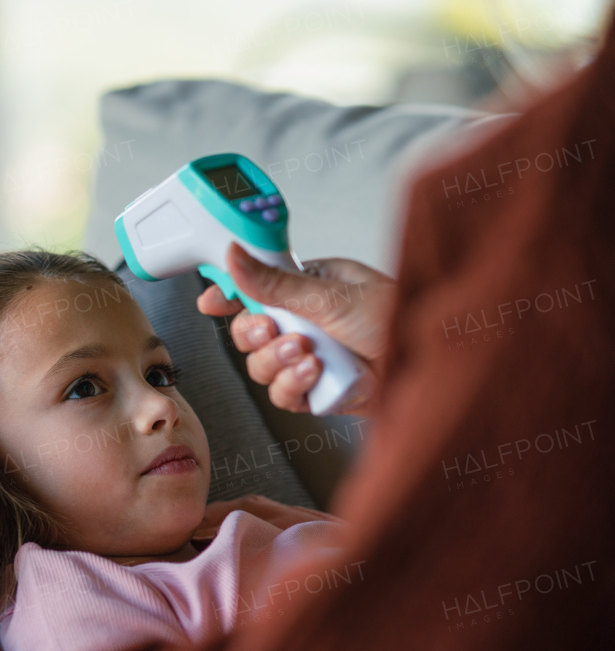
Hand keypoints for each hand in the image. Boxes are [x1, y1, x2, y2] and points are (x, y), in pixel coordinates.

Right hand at [196, 242, 396, 416]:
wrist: (438, 370)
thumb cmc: (404, 318)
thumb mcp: (332, 296)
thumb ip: (275, 283)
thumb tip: (233, 254)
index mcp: (312, 288)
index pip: (258, 288)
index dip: (231, 296)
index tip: (212, 302)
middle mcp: (310, 323)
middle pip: (251, 333)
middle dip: (258, 336)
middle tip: (276, 332)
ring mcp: (314, 359)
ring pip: (263, 367)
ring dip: (279, 363)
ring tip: (309, 357)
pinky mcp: (321, 393)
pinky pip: (285, 395)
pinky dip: (294, 388)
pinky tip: (316, 378)